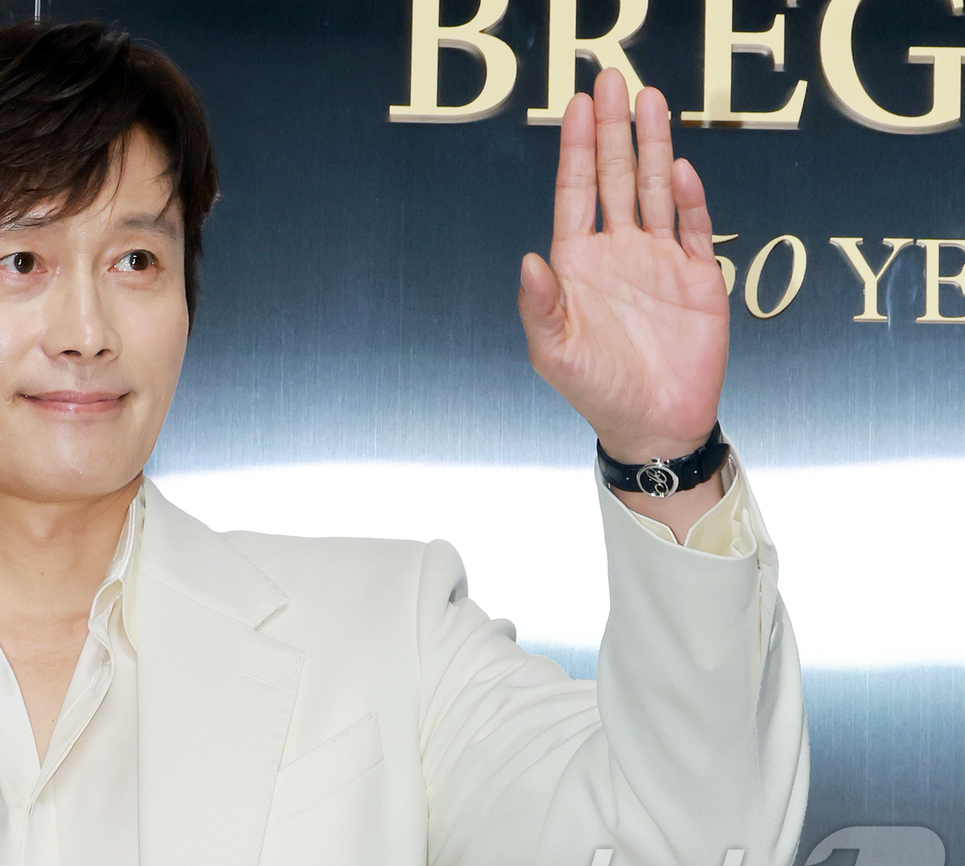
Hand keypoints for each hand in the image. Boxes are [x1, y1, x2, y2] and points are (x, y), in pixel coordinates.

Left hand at [517, 69, 728, 466]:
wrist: (654, 424)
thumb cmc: (596, 391)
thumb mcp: (553, 352)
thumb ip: (540, 305)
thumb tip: (529, 259)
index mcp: (578, 264)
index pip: (575, 192)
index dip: (576, 149)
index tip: (576, 106)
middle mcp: (617, 252)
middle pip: (615, 177)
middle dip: (612, 130)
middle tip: (612, 80)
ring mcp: (658, 261)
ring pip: (656, 189)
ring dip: (652, 145)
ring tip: (650, 100)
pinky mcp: (697, 277)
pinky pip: (693, 227)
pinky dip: (689, 197)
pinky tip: (680, 165)